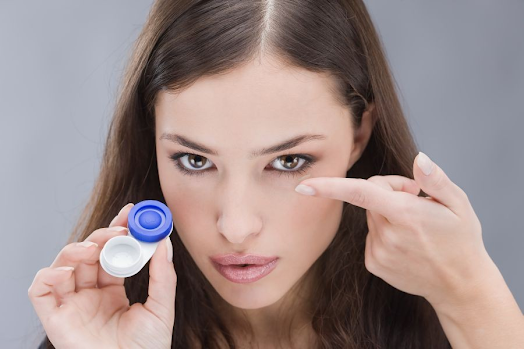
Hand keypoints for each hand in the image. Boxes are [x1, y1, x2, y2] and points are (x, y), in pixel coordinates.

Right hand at [28, 203, 176, 348]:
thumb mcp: (161, 307)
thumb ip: (163, 275)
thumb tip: (164, 242)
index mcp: (112, 291)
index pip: (111, 252)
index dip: (118, 231)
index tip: (130, 213)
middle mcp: (90, 294)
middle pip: (88, 254)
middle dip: (102, 235)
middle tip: (119, 229)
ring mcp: (72, 304)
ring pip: (64, 264)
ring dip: (78, 249)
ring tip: (95, 247)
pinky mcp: (55, 317)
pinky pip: (41, 290)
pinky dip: (49, 275)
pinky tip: (68, 272)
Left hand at [295, 152, 492, 308]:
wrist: (459, 286)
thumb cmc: (461, 240)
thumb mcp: (459, 205)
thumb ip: (436, 180)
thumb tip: (419, 158)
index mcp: (406, 215)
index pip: (361, 193)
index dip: (330, 187)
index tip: (304, 185)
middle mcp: (388, 235)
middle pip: (368, 195)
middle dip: (387, 190)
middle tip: (414, 198)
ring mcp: (378, 253)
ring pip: (370, 215)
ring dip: (385, 212)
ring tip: (414, 225)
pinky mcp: (374, 263)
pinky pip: (370, 234)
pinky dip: (383, 232)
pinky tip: (406, 243)